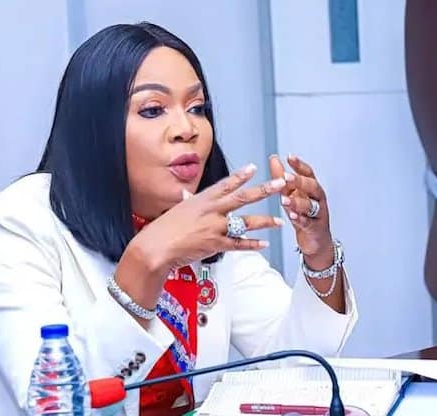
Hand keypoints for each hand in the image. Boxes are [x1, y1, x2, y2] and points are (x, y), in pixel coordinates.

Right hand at [132, 163, 285, 273]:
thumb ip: (187, 202)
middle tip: (280, 184)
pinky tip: (264, 244)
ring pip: (246, 222)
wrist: (156, 248)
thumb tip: (187, 194)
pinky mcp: (216, 245)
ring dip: (265, 221)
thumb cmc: (163, 229)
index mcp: (202, 199)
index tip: (254, 167)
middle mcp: (211, 211)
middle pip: (242, 198)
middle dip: (264, 190)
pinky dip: (252, 245)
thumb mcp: (177, 210)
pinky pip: (239, 244)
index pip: (225, 184)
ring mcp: (215, 227)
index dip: (240, 176)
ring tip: (279, 221)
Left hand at [269, 154, 333, 269]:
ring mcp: (318, 213)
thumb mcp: (291, 194)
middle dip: (299, 181)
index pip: (308, 173)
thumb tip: (274, 158)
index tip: (290, 157)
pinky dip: (300, 219)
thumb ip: (282, 177)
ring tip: (285, 199)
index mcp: (312, 188)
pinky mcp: (315, 228)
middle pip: (312, 186)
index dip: (299, 165)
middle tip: (286, 177)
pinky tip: (292, 216)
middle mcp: (318, 198)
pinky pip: (308, 222)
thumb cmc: (303, 214)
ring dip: (297, 201)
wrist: (315, 241)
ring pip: (310, 205)